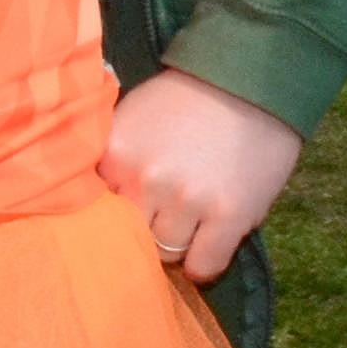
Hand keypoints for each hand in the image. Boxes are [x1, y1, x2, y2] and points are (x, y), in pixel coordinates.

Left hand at [102, 69, 304, 283]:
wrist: (251, 81)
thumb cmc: (188, 97)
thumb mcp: (132, 117)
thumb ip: (115, 160)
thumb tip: (104, 203)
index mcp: (115, 153)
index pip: (95, 209)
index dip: (115, 210)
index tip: (128, 209)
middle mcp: (144, 179)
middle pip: (129, 235)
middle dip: (144, 228)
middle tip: (164, 215)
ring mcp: (187, 200)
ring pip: (166, 252)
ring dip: (177, 244)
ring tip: (192, 224)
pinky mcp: (228, 217)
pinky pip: (203, 266)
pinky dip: (203, 265)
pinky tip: (208, 247)